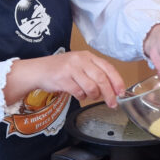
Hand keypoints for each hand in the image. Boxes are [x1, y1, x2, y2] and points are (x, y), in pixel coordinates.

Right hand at [9, 51, 125, 107]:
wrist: (37, 70)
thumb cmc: (60, 69)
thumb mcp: (79, 66)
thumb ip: (94, 74)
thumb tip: (112, 89)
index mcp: (87, 56)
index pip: (108, 68)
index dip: (117, 81)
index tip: (121, 92)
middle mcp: (80, 60)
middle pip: (102, 79)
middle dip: (109, 93)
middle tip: (112, 103)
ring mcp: (71, 69)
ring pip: (91, 87)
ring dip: (93, 96)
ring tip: (89, 96)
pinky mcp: (62, 79)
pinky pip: (78, 92)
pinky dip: (81, 96)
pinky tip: (78, 94)